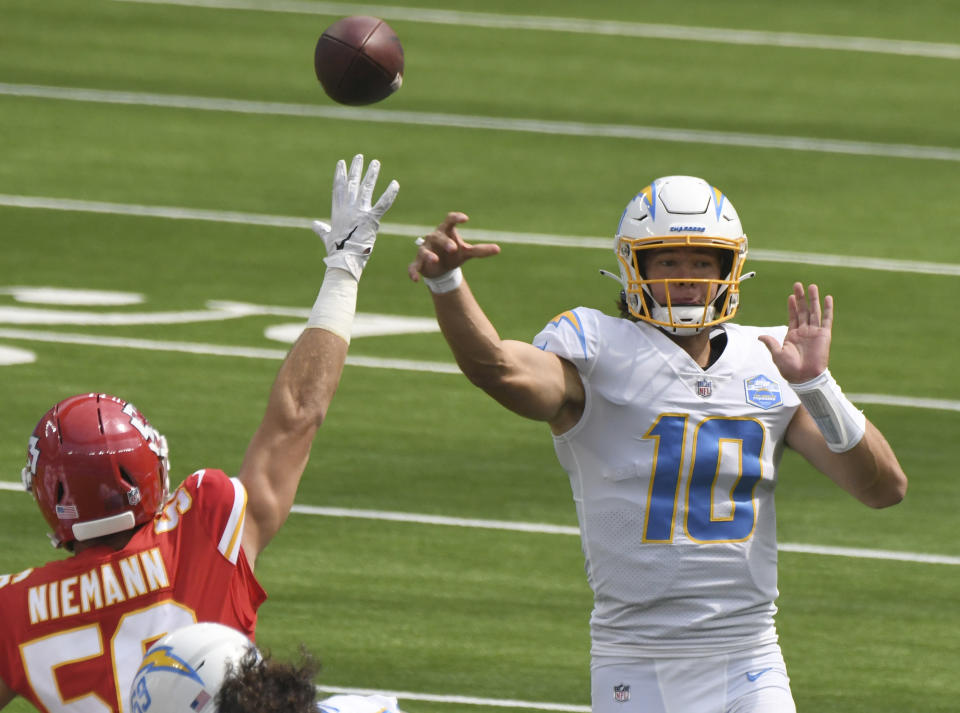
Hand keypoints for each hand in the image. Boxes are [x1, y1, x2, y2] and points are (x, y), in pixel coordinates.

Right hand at [312, 154, 398, 280]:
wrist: (344, 258)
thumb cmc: (336, 250)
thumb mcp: (327, 237)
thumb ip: (321, 229)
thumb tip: (313, 225)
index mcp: (338, 210)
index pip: (338, 188)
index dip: (340, 174)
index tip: (341, 163)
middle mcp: (348, 208)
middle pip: (352, 183)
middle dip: (356, 169)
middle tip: (359, 156)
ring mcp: (360, 212)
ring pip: (366, 188)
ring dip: (371, 174)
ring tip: (375, 163)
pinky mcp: (372, 218)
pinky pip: (383, 203)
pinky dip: (389, 193)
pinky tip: (395, 183)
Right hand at [407, 211, 500, 281]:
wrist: (441, 268)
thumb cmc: (454, 254)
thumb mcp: (467, 252)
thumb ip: (481, 250)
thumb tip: (498, 249)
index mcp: (446, 231)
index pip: (450, 220)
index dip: (456, 218)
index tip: (465, 219)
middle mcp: (434, 238)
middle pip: (438, 236)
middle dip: (445, 242)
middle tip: (453, 248)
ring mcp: (425, 250)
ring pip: (424, 250)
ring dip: (429, 255)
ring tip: (435, 260)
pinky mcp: (419, 263)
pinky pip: (414, 266)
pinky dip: (413, 272)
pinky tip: (415, 280)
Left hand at [759, 282, 832, 382]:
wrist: (804, 377)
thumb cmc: (790, 369)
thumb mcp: (777, 354)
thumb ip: (771, 343)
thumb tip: (760, 336)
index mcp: (792, 335)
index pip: (792, 316)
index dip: (792, 306)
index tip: (790, 296)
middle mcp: (804, 331)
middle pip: (803, 310)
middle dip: (801, 298)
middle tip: (798, 285)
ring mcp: (814, 332)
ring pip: (814, 311)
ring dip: (813, 299)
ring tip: (812, 286)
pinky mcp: (824, 335)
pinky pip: (827, 319)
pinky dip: (827, 309)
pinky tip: (827, 298)